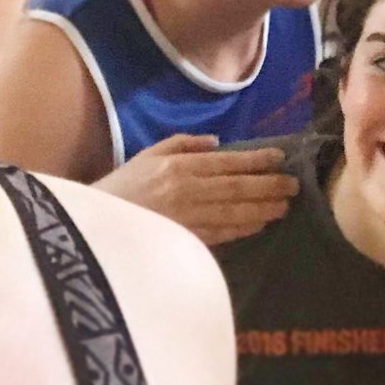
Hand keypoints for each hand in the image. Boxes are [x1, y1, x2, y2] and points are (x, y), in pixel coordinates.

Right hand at [94, 134, 298, 244]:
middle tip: (294, 184)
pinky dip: (243, 229)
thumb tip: (217, 143)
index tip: (280, 158)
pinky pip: (222, 234)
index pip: (227, 162)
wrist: (90, 227)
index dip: (257, 160)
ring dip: (263, 208)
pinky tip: (259, 224)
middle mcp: (187, 189)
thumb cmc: (120, 187)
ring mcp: (187, 218)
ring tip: (284, 205)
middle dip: (269, 185)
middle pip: (237, 187)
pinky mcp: (185, 241)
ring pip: (235, 212)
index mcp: (178, 165)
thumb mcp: (146, 154)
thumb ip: (182, 143)